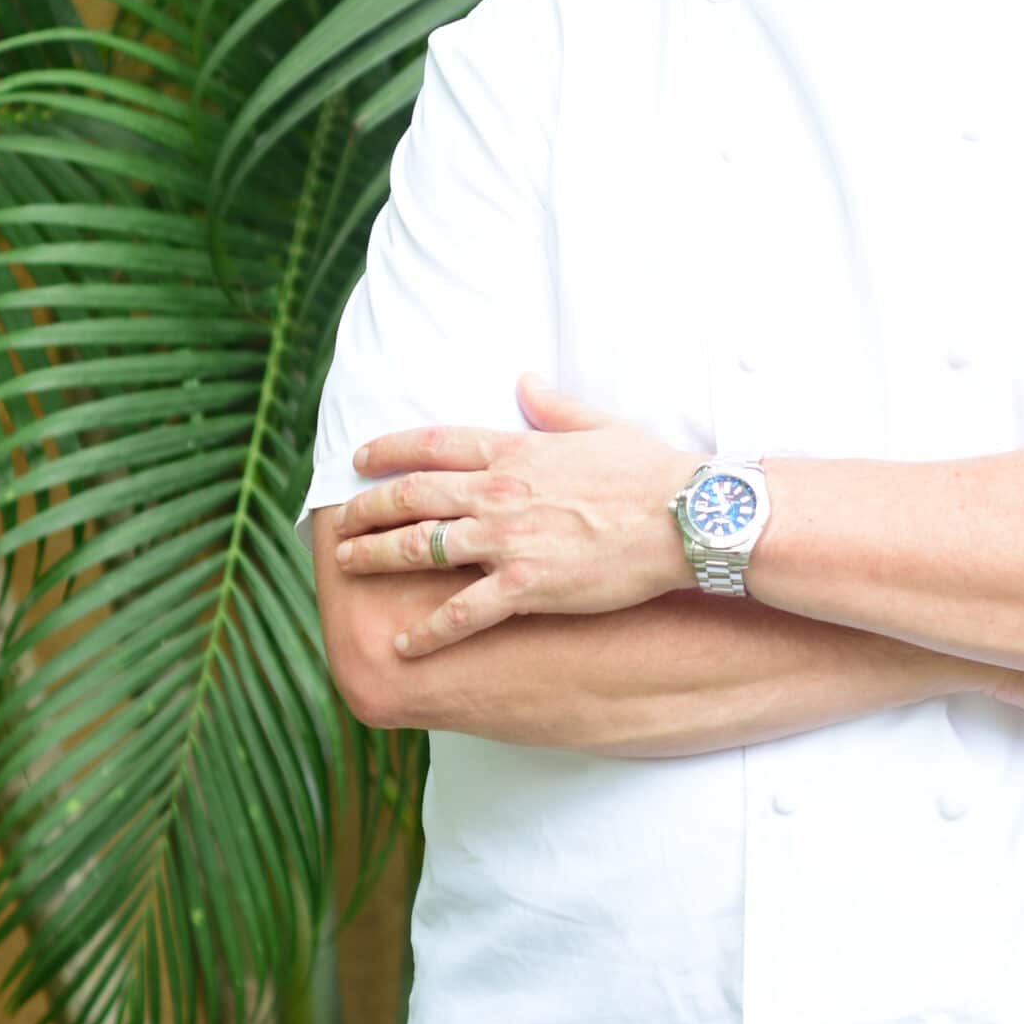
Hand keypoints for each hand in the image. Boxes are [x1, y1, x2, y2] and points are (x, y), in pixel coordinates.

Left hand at [333, 375, 697, 658]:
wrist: (684, 517)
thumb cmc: (651, 470)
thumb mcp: (600, 424)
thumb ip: (554, 406)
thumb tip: (525, 380)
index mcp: (516, 450)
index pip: (434, 445)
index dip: (389, 449)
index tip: (359, 459)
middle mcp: (500, 492)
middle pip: (412, 496)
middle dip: (367, 508)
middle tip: (339, 522)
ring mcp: (509, 540)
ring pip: (421, 548)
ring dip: (377, 556)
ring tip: (347, 566)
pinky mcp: (526, 585)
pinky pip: (463, 612)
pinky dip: (428, 630)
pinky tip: (404, 643)